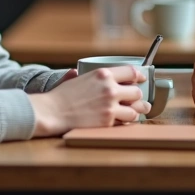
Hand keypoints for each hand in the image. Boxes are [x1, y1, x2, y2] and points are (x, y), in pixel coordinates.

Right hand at [28, 66, 151, 136]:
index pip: (131, 72)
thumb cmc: (60, 96)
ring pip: (136, 109)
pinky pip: (126, 122)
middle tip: (134, 99)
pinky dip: (126, 122)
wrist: (53, 112)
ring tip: (133, 111)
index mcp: (103, 74)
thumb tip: (76, 72)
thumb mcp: (74, 78)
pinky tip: (123, 120)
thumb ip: (81, 75)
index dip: (139, 76)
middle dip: (137, 96)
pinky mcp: (108, 121)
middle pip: (137, 92)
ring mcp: (110, 106)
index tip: (141, 79)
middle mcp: (110, 89)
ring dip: (135, 111)